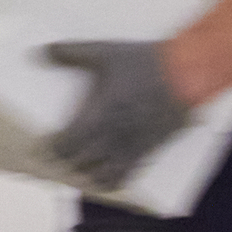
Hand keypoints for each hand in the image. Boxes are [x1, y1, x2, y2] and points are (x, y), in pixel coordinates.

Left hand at [42, 39, 192, 193]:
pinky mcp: (149, 152)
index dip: (54, 148)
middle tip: (62, 153)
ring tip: (83, 164)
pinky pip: (126, 178)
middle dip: (67, 161)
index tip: (49, 142)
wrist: (188, 74)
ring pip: (102, 178)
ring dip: (89, 174)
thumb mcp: (105, 52)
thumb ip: (72, 52)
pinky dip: (113, 180)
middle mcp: (113, 138)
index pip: (66, 146)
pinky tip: (107, 170)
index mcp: (99, 116)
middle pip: (80, 165)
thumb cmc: (146, 63)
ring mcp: (132, 148)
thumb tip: (43, 51)